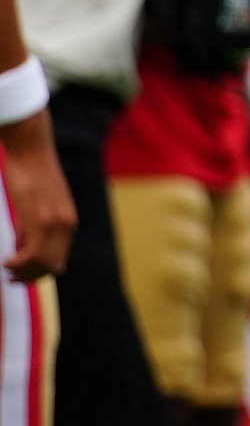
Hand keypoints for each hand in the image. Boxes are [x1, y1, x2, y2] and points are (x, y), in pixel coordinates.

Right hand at [0, 112, 73, 281]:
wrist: (31, 150)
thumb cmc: (29, 173)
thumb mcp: (35, 205)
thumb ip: (32, 227)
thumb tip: (22, 247)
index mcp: (68, 221)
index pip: (58, 259)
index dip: (38, 271)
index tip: (19, 272)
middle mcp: (66, 224)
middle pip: (53, 266)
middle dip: (31, 276)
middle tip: (11, 276)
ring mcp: (55, 222)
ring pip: (44, 264)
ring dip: (24, 272)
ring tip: (8, 268)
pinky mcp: (40, 218)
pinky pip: (33, 254)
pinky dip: (19, 264)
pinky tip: (6, 261)